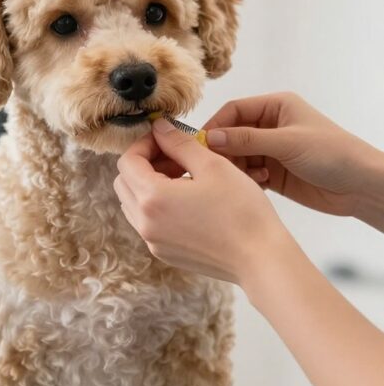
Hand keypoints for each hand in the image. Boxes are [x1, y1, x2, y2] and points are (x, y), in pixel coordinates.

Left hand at [114, 119, 287, 284]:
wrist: (259, 258)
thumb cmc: (241, 210)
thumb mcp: (212, 165)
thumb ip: (179, 143)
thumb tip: (159, 127)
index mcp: (152, 198)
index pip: (127, 162)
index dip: (145, 144)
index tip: (167, 139)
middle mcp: (145, 224)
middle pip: (124, 183)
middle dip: (144, 164)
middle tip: (176, 158)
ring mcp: (153, 242)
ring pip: (134, 204)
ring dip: (150, 185)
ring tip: (185, 178)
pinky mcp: (165, 253)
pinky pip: (148, 223)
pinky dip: (158, 206)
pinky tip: (189, 201)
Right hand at [204, 92, 375, 217]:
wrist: (360, 186)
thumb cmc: (332, 153)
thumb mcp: (287, 142)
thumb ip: (247, 139)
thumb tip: (209, 137)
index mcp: (276, 106)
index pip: (234, 111)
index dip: (215, 126)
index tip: (200, 145)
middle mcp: (271, 126)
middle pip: (232, 135)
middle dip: (223, 150)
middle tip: (215, 167)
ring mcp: (272, 151)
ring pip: (238, 157)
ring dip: (237, 168)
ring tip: (246, 178)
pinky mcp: (274, 174)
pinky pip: (248, 174)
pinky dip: (247, 180)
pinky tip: (259, 185)